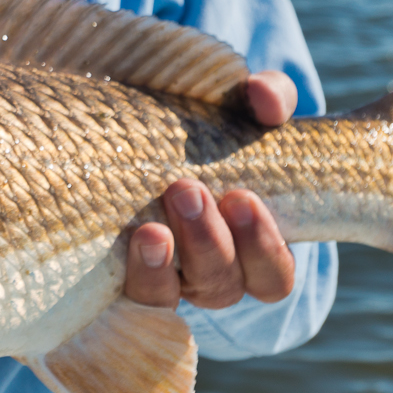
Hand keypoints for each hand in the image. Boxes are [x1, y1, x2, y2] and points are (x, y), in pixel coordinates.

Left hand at [125, 71, 297, 309]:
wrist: (143, 134)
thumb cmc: (214, 129)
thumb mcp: (246, 110)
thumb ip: (268, 98)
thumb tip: (263, 96)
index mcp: (251, 249)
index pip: (272, 277)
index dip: (262, 246)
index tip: (241, 197)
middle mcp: (210, 274)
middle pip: (220, 285)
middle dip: (207, 241)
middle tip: (186, 190)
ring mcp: (163, 278)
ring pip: (169, 296)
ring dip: (161, 266)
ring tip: (150, 228)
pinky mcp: (120, 273)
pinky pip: (125, 294)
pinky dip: (129, 273)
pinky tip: (124, 242)